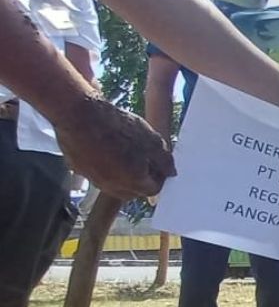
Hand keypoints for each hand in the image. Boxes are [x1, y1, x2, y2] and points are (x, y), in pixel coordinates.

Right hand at [53, 95, 174, 200]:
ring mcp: (93, 179)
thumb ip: (164, 160)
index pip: (153, 189)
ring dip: (123, 175)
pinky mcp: (78, 170)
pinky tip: (105, 149)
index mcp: (134, 182)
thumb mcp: (151, 140)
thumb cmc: (118, 126)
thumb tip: (172, 172)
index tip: (159, 164)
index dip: (159, 176)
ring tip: (125, 154)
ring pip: (114, 184)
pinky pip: (96, 174)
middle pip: (133, 191)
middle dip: (142, 179)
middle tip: (143, 160)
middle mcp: (113, 187)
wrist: (79, 115)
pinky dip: (104, 167)